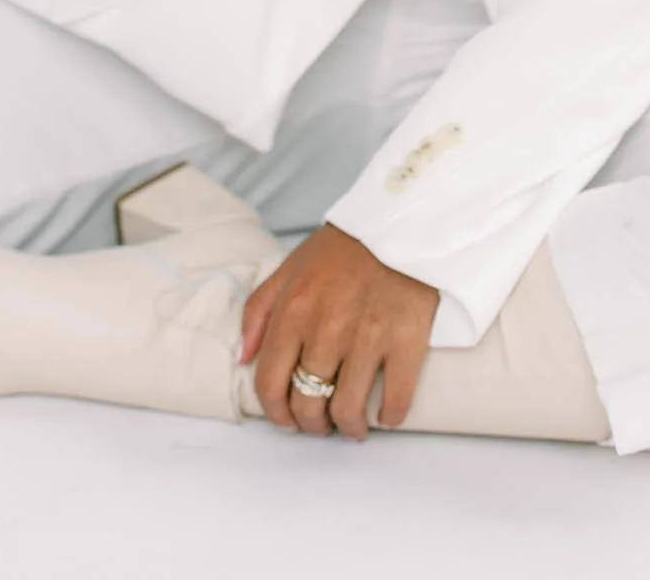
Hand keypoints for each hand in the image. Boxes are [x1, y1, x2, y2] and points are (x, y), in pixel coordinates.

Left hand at [237, 221, 438, 440]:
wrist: (399, 222)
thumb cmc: (343, 248)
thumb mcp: (289, 268)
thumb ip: (259, 311)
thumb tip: (244, 357)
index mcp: (293, 311)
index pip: (270, 384)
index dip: (276, 413)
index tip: (288, 420)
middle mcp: (325, 329)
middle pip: (307, 404)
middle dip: (312, 424)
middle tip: (322, 423)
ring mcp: (366, 337)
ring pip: (347, 411)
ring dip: (349, 428)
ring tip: (354, 425)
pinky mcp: (406, 341)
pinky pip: (394, 400)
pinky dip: (390, 417)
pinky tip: (387, 414)